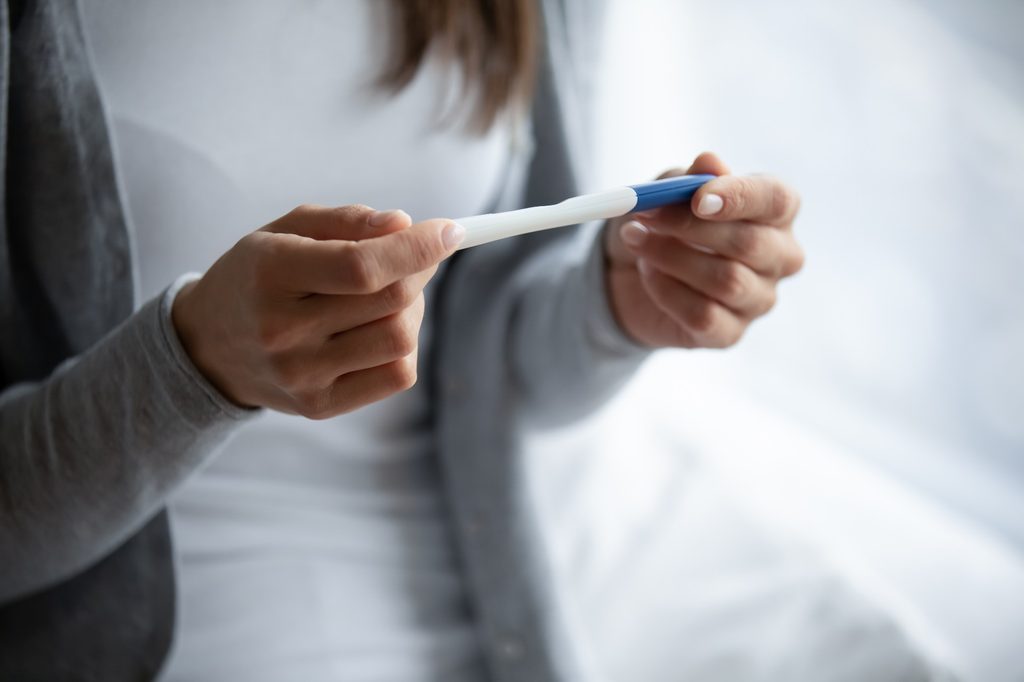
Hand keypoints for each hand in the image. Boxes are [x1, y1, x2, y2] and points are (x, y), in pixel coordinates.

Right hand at [172, 204, 464, 417]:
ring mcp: (301, 375)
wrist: (208, 346)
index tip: (450, 231)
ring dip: (411, 310)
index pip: (361, 265)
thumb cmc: (259, 275)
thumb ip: (348, 221)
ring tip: (388, 296)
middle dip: (418, 271)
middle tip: (413, 258)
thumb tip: (405, 224)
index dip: (416, 248)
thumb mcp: (286, 230)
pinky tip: (377, 330)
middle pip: (391, 301)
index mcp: (271, 273)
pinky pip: (397, 376)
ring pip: (400, 339)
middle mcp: (283, 330)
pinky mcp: (319, 406)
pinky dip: (402, 347)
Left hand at [604, 152, 803, 348]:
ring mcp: (758, 299)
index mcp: (774, 213)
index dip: (740, 196)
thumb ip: (690, 178)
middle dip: (691, 228)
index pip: (777, 200)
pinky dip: (666, 291)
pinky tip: (648, 274)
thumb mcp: (668, 192)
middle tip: (645, 214)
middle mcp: (779, 257)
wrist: (628, 275)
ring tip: (636, 241)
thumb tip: (710, 162)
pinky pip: (703, 315)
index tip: (698, 198)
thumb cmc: (663, 224)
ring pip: (726, 281)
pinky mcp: (729, 333)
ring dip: (670, 257)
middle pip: (751, 243)